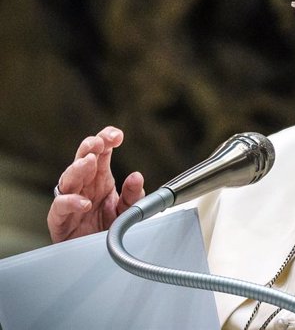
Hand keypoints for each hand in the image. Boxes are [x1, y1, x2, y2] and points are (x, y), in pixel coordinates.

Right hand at [47, 126, 144, 242]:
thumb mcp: (127, 209)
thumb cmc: (109, 228)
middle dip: (89, 147)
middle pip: (82, 159)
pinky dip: (70, 203)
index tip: (117, 136)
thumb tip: (137, 176)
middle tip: (99, 143)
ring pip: (68, 178)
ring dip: (78, 168)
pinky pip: (60, 207)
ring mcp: (71, 200)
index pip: (101, 151)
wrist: (99, 256)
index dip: (106, 139)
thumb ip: (133, 194)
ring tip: (89, 162)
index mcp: (100, 177)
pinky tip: (84, 202)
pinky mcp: (60, 220)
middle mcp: (84, 185)